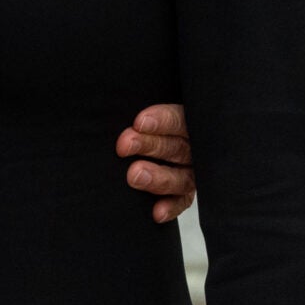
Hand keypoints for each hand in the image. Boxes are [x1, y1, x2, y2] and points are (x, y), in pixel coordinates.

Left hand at [118, 103, 195, 221]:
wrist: (158, 135)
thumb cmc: (144, 119)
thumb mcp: (146, 108)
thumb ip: (140, 109)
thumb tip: (108, 91)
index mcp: (191, 119)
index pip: (180, 118)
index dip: (162, 121)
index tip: (138, 122)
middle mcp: (196, 146)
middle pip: (177, 147)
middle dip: (150, 145)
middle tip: (124, 144)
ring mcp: (193, 170)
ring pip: (181, 176)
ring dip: (158, 177)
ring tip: (133, 175)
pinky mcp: (186, 191)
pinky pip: (183, 201)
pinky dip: (171, 207)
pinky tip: (156, 213)